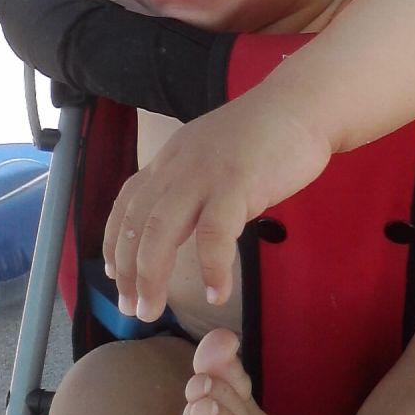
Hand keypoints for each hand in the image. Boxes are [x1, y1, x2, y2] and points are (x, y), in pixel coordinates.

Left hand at [102, 90, 332, 320]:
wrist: (301, 104)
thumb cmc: (264, 134)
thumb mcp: (213, 156)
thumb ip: (195, 186)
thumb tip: (186, 226)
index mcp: (171, 160)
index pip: (127, 203)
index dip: (114, 242)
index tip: (113, 275)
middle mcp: (178, 166)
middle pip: (138, 223)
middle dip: (128, 270)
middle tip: (131, 309)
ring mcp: (206, 174)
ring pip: (162, 229)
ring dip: (152, 275)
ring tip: (153, 310)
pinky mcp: (237, 182)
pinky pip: (215, 232)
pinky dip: (212, 266)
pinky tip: (217, 293)